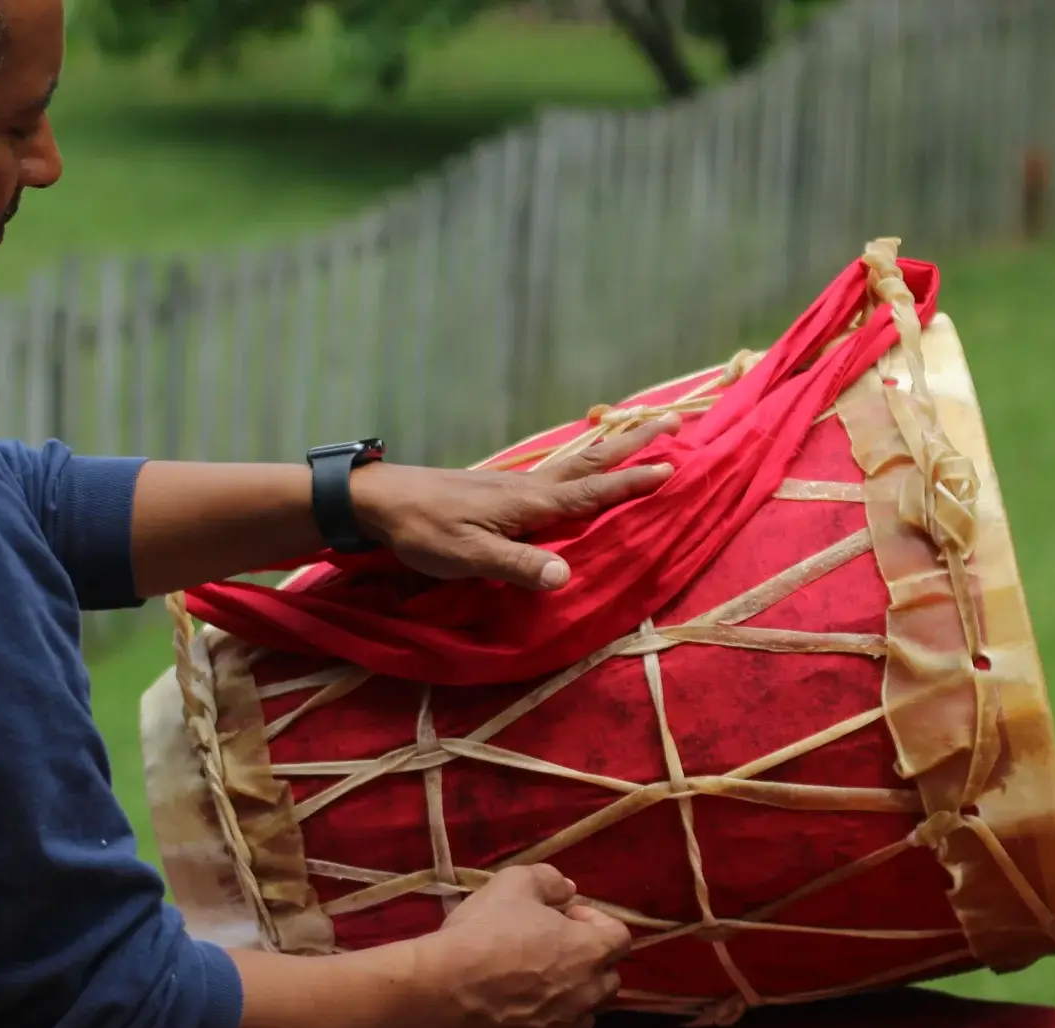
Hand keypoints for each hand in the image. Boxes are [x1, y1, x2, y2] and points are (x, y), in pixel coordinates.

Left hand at [347, 416, 680, 589]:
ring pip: (576, 464)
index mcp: (529, 503)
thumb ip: (516, 566)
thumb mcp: (467, 556)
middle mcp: (529, 488)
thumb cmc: (422, 530)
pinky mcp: (499, 493)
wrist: (380, 501)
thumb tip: (566, 577)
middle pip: (592, 463)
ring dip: (612, 450)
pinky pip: (556, 474)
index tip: (673, 467)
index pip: (592, 492)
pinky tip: (581, 470)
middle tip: (674, 423)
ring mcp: (515, 487)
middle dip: (634, 443)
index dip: (632, 482)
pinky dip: (582, 466)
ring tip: (640, 434)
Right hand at [423, 865, 631, 1027]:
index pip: (620, 937)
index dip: (596, 922)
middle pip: (608, 978)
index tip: (564, 917)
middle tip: (551, 949)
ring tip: (538, 986)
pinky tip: (520, 1015)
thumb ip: (550, 881)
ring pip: (585, 1015)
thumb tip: (569, 890)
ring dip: (572, 999)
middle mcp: (586, 994)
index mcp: (589, 951)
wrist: (443, 986)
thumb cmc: (484, 931)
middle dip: (588, 961)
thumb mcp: (514, 883)